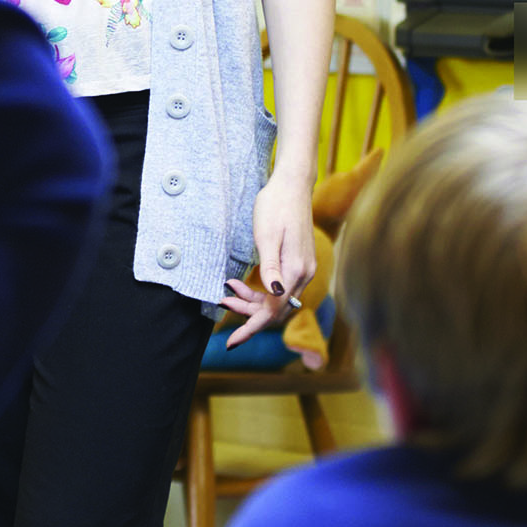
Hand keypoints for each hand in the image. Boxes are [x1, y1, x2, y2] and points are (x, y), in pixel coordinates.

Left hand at [219, 177, 316, 348]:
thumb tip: (275, 294)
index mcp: (296, 271)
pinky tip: (242, 282)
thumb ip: (270, 267)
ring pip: (276, 299)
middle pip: (275, 308)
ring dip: (252, 300)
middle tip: (222, 303)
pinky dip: (260, 289)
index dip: (251, 328)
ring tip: (228, 291)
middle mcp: (304, 274)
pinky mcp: (298, 262)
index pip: (273, 311)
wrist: (292, 184)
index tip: (231, 342)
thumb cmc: (276, 206)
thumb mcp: (267, 236)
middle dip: (247, 313)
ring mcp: (303, 269)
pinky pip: (279, 287)